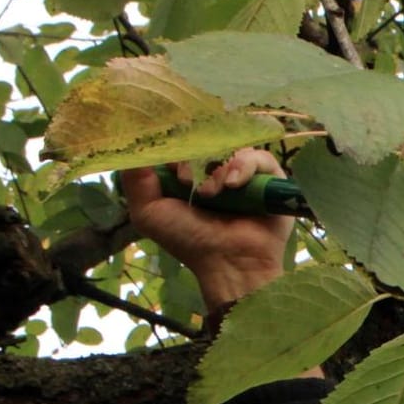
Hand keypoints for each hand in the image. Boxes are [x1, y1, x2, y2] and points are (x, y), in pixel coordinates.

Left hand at [121, 148, 295, 312]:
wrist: (228, 262)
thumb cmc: (188, 240)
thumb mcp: (148, 212)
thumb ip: (134, 180)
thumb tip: (132, 146)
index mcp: (190, 176)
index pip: (182, 144)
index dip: (174, 150)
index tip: (171, 173)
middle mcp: (217, 172)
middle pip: (207, 141)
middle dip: (193, 159)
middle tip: (187, 183)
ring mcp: (245, 175)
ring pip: (231, 147)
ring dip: (217, 168)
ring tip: (212, 194)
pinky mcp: (271, 179)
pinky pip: (259, 157)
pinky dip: (243, 167)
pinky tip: (234, 186)